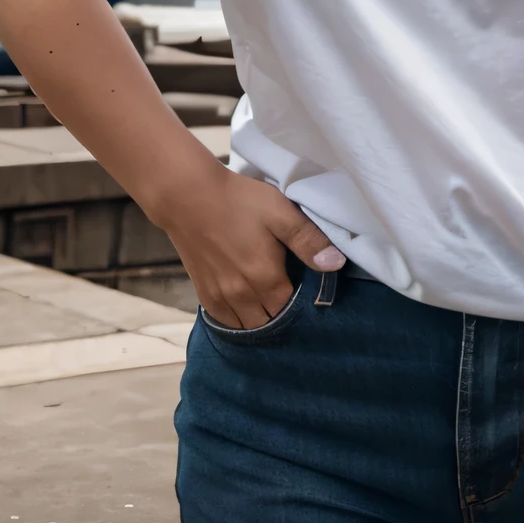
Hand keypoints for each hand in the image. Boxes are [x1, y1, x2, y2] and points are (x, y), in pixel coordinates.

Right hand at [152, 164, 344, 329]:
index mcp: (266, 278)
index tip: (304, 287)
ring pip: (247, 326)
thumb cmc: (239, 201)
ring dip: (260, 318)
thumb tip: (336, 264)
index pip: (291, 308)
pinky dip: (238, 318)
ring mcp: (220, 297)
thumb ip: (308, 240)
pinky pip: (225, 321)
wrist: (188, 196)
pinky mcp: (203, 293)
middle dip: (281, 313)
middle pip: (269, 322)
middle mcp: (242, 296)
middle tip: (288, 292)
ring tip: (268, 300)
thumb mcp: (280, 212)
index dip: (300, 301)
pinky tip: (246, 303)